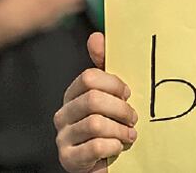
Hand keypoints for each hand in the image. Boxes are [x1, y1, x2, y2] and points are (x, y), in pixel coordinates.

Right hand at [55, 32, 137, 172]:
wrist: (106, 162)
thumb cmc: (112, 124)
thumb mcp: (112, 95)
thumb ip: (106, 66)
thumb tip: (96, 36)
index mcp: (73, 95)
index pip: (90, 77)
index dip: (114, 84)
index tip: (128, 94)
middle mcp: (63, 114)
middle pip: (93, 100)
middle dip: (121, 109)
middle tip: (133, 118)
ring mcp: (63, 137)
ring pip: (95, 124)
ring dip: (120, 130)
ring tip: (129, 135)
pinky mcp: (68, 159)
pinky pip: (94, 147)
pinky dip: (113, 146)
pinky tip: (118, 147)